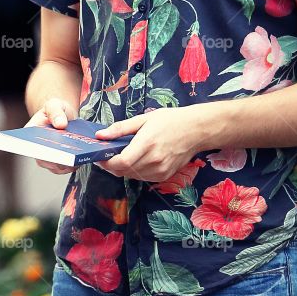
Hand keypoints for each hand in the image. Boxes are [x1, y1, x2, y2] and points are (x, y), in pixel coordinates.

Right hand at [26, 97, 78, 173]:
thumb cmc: (56, 109)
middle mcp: (36, 149)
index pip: (33, 146)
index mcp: (30, 134)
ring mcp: (47, 158)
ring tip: (81, 155)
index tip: (55, 151)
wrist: (63, 115)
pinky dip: (75, 163)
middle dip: (60, 159)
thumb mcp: (54, 104)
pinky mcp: (58, 162)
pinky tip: (83, 156)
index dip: (42, 151)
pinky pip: (66, 167)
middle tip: (73, 155)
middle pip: (46, 160)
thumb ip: (55, 111)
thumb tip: (60, 124)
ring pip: (58, 167)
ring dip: (70, 163)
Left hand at [95, 106, 210, 183]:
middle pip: (123, 171)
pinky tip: (137, 159)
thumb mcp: (144, 118)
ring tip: (123, 155)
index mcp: (147, 143)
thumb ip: (121, 128)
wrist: (196, 130)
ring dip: (122, 169)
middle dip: (111, 165)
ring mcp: (160, 170)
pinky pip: (142, 177)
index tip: (100, 156)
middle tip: (107, 155)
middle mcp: (154, 160)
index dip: (106, 162)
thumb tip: (100, 136)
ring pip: (131, 176)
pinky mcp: (164, 176)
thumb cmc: (171, 121)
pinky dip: (134, 171)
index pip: (121, 162)